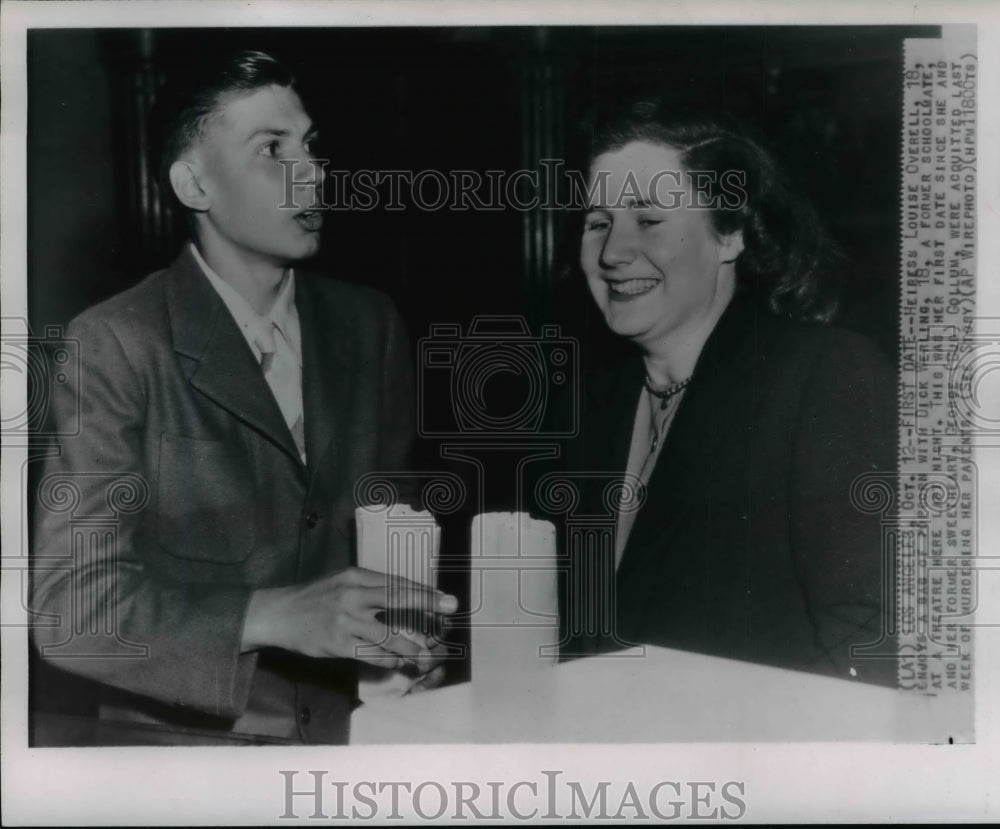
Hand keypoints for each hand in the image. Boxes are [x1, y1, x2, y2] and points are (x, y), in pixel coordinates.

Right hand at [242, 567, 457, 668]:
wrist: (278, 614)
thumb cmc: (314, 597)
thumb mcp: (341, 581)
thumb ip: (369, 587)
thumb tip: (403, 594)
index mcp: (356, 577)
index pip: (397, 582)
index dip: (423, 591)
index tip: (446, 598)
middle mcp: (353, 595)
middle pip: (397, 598)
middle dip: (427, 603)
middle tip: (450, 609)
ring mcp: (345, 620)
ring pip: (387, 635)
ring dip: (410, 647)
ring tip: (424, 656)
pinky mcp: (338, 643)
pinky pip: (370, 654)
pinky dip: (387, 660)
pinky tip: (397, 663)